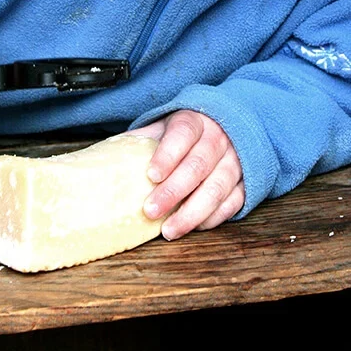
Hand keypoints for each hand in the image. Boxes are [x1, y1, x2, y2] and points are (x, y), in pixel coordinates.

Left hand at [134, 110, 243, 239]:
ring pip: (217, 188)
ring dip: (192, 212)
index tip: (151, 174)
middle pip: (198, 165)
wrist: (225, 126)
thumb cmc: (185, 132)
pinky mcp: (244, 182)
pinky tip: (194, 227)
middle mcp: (218, 139)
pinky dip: (213, 218)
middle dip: (174, 190)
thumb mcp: (164, 126)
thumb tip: (106, 156)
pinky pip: (232, 202)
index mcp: (195, 120)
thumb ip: (142, 139)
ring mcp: (234, 161)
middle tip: (150, 210)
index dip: (167, 155)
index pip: (183, 134)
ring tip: (168, 230)